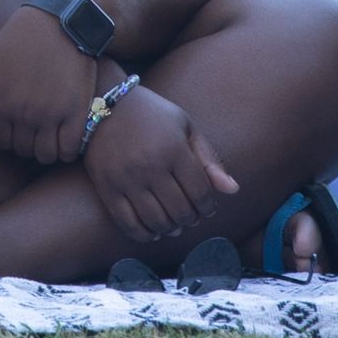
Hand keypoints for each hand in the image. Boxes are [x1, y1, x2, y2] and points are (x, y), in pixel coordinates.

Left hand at [0, 0, 112, 162]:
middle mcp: (25, 112)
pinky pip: (70, 150)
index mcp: (1, 103)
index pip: (2, 142)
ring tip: (49, 136)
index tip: (17, 126)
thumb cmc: (18, 41)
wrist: (59, 20)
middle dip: (26, 143)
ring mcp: (52, 113)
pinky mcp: (76, 111)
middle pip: (23, 150)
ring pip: (45, 155)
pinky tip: (66, 140)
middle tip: (34, 130)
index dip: (9, 136)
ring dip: (46, 150)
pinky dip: (67, 151)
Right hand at [81, 83, 238, 243]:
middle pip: (180, 210)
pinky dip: (144, 234)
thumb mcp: (185, 126)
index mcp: (174, 149)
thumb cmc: (152, 115)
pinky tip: (153, 232)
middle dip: (191, 219)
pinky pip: (128, 223)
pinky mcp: (107, 188)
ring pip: (156, 221)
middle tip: (191, 218)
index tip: (208, 209)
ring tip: (174, 225)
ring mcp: (126, 179)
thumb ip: (209, 159)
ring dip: (170, 229)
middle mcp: (150, 166)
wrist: (104, 103)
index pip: (200, 192)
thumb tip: (233, 190)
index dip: (208, 207)